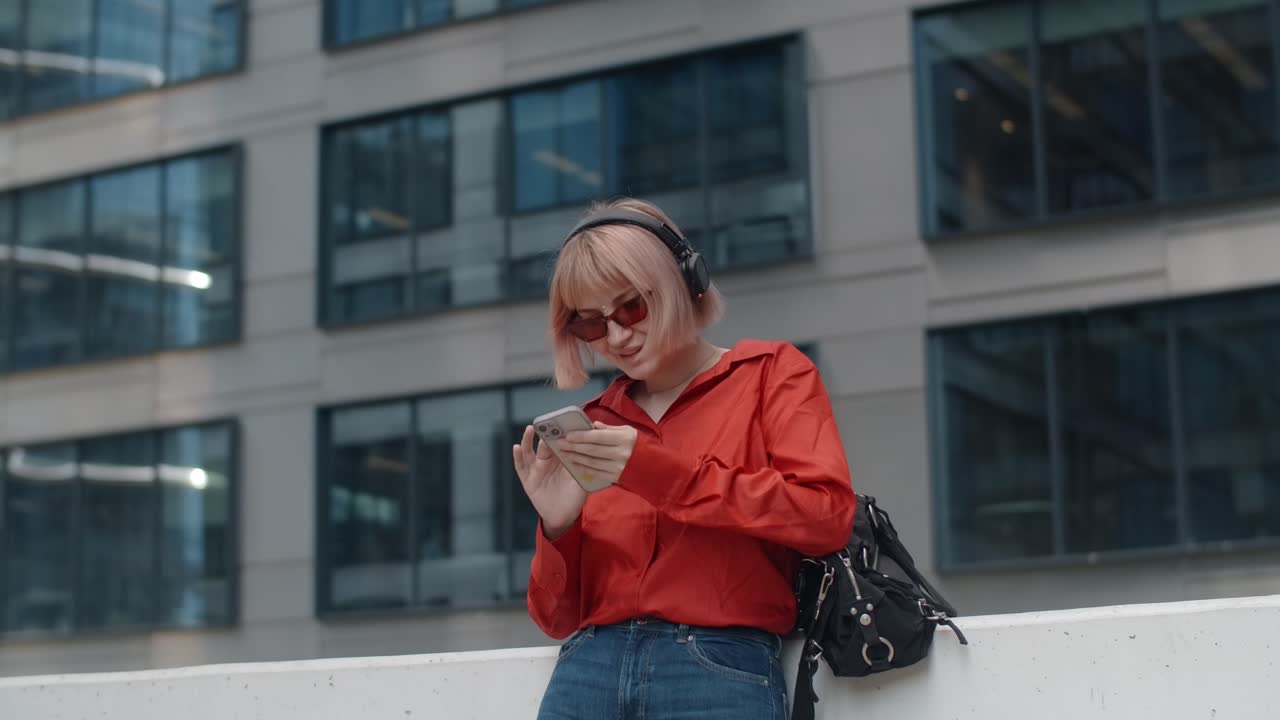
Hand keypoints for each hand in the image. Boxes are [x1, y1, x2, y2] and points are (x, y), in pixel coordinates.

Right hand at [513, 425, 585, 539]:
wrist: (564, 515)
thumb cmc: (574, 495)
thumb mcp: (582, 478)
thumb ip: (584, 464)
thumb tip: (593, 449)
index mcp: (560, 459)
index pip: (559, 442)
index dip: (560, 432)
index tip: (562, 421)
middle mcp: (547, 462)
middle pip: (544, 444)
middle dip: (545, 433)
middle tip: (547, 422)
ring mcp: (536, 470)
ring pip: (529, 452)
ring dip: (528, 440)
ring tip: (529, 429)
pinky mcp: (528, 480)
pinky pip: (521, 467)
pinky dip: (517, 457)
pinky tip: (516, 447)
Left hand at [554, 421, 638, 490]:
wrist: (654, 468)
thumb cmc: (640, 446)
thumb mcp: (629, 432)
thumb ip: (610, 429)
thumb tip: (593, 425)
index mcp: (624, 438)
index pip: (598, 437)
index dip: (582, 436)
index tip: (568, 435)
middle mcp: (621, 453)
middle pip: (592, 449)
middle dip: (574, 446)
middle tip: (560, 444)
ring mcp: (618, 467)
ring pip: (592, 462)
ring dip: (576, 457)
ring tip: (564, 453)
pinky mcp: (616, 477)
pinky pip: (596, 472)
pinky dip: (584, 468)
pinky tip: (575, 464)